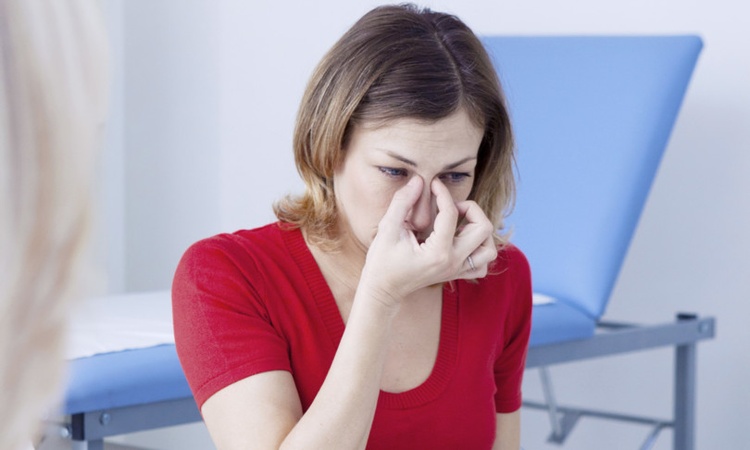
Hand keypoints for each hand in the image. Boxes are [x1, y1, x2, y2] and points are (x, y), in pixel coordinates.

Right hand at [359, 176, 496, 308]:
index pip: (451, 214)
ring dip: (479, 230)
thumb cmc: (382, 260)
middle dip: (470, 208)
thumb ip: (402, 202)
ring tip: (460, 223)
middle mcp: (453, 262)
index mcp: (437, 252)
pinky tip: (461, 241)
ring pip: (489, 249)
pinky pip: (482, 264)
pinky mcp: (456, 274)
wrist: (382, 290)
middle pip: (483, 229)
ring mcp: (457, 270)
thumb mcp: (387, 228)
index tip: (433, 184)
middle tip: (449, 206)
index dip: (442, 192)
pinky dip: (478, 250)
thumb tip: (419, 181)